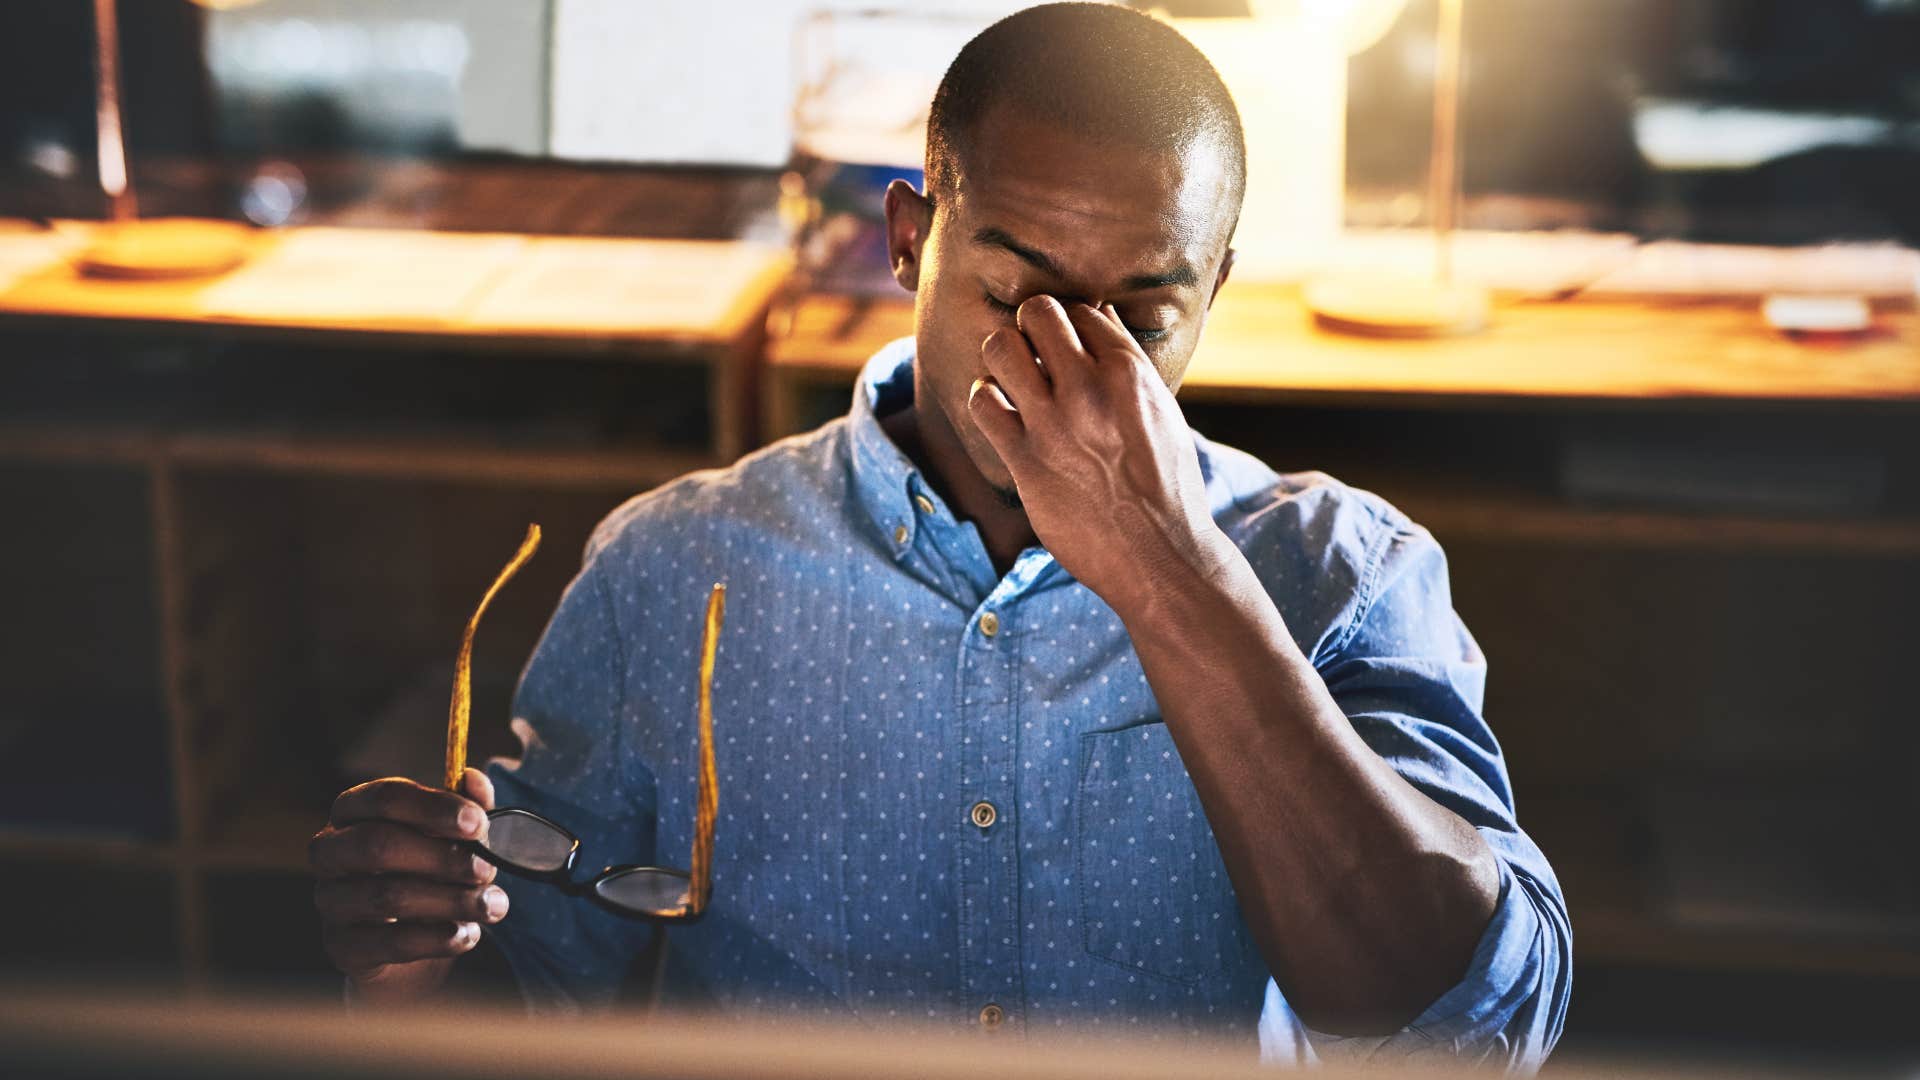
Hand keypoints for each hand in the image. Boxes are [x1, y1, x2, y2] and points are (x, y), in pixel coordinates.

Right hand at [309, 768, 507, 999]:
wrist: (411, 946)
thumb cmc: (431, 874)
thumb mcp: (455, 839)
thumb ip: (467, 808)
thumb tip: (474, 779)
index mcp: (354, 810)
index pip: (384, 797)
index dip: (433, 807)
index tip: (478, 823)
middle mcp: (330, 851)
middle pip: (377, 844)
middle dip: (442, 857)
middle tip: (488, 870)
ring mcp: (330, 900)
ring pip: (387, 896)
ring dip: (451, 901)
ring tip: (493, 905)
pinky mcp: (340, 947)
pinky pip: (390, 942)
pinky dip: (438, 938)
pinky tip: (468, 934)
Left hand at [968, 295, 1230, 608]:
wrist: (1160, 555)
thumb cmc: (1167, 485)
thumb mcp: (1164, 413)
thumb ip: (1129, 363)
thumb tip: (1099, 314)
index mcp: (1130, 373)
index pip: (1083, 310)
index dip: (1071, 322)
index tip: (1067, 344)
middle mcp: (1090, 390)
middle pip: (1037, 313)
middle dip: (1031, 325)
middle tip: (1034, 349)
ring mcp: (1054, 424)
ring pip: (1000, 348)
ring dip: (1002, 356)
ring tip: (1013, 376)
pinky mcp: (1025, 461)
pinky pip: (983, 403)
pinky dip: (986, 398)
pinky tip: (1000, 410)